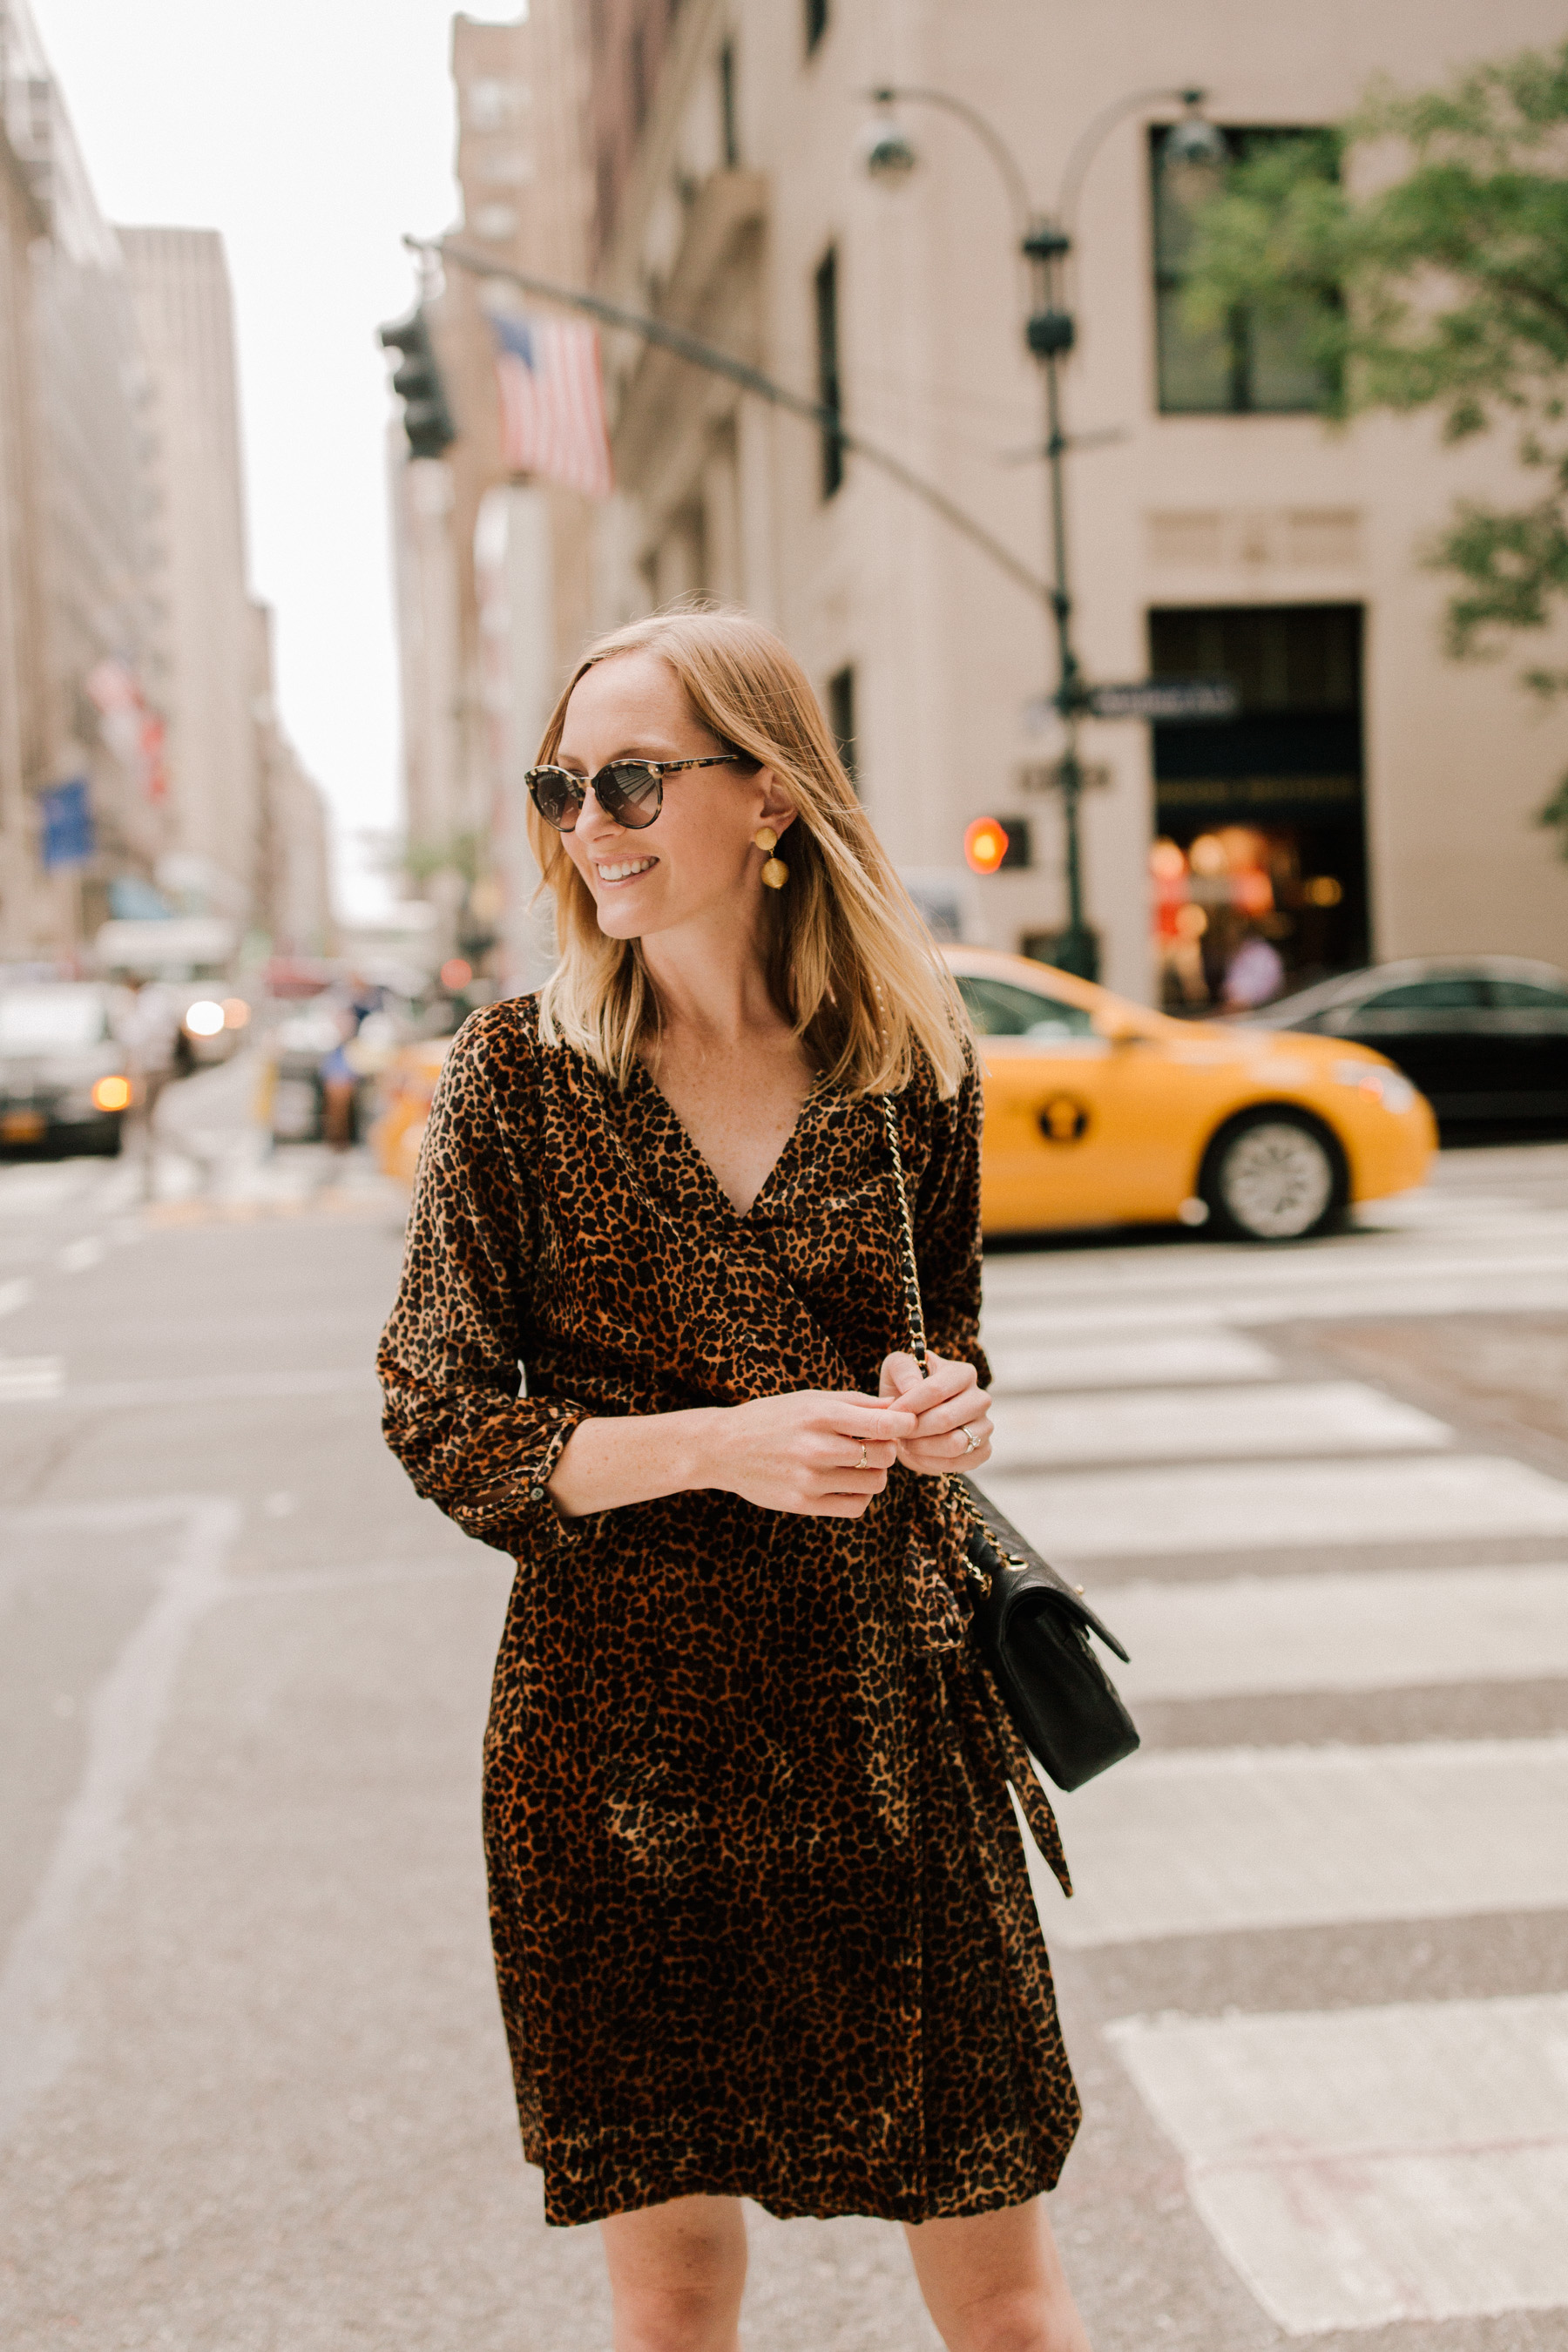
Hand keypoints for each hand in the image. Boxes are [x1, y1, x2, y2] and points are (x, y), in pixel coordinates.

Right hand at [704, 1388, 920, 1518]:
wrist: (724, 1448)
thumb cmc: (773, 1417)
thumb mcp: (810, 1399)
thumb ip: (855, 1402)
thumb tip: (898, 1406)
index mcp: (820, 1415)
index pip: (883, 1426)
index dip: (905, 1425)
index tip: (908, 1423)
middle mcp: (816, 1448)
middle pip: (884, 1455)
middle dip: (888, 1449)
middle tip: (876, 1444)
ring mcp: (809, 1479)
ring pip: (874, 1483)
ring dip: (876, 1473)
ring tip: (860, 1464)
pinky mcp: (803, 1505)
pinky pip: (856, 1507)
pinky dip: (861, 1496)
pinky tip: (847, 1483)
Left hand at [878, 1350, 992, 1476]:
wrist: (916, 1417)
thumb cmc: (905, 1389)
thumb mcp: (896, 1368)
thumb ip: (902, 1368)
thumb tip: (912, 1386)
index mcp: (963, 1374)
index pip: (936, 1390)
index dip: (910, 1405)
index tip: (891, 1414)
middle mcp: (980, 1399)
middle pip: (945, 1419)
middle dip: (915, 1429)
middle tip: (898, 1430)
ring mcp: (985, 1426)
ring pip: (954, 1444)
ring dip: (922, 1447)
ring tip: (907, 1441)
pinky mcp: (983, 1450)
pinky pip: (957, 1463)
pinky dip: (931, 1462)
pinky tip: (919, 1453)